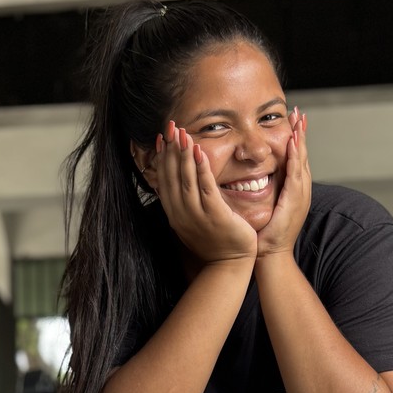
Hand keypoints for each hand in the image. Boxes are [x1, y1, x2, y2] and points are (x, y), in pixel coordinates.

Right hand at [153, 121, 257, 264]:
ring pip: (186, 180)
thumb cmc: (215, 243)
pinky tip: (200, 151)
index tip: (163, 138)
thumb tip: (180, 186)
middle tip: (171, 126)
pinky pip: (205, 188)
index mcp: (175, 215)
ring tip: (183, 133)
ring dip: (184, 154)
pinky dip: (201, 168)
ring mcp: (197, 216)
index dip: (163, 158)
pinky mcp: (215, 215)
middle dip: (171, 149)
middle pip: (172, 176)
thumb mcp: (194, 223)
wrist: (229, 266)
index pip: (165, 181)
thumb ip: (186, 204)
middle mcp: (181, 214)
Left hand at [257, 108, 310, 258]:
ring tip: (299, 121)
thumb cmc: (264, 235)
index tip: (292, 121)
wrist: (270, 256)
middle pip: (301, 156)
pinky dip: (295, 158)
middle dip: (300, 134)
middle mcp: (299, 191)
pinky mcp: (294, 202)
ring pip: (301, 162)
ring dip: (300, 140)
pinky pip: (295, 175)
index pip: (294, 159)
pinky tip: (292, 144)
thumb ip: (262, 191)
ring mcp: (299, 196)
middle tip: (299, 112)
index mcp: (292, 191)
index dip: (294, 140)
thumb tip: (251, 177)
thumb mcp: (265, 207)